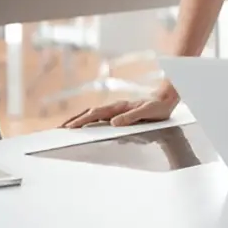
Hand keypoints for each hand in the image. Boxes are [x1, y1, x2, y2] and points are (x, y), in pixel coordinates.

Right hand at [61, 82, 179, 128]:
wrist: (168, 98)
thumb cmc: (159, 107)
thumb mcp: (147, 112)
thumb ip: (131, 117)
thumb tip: (113, 123)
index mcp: (119, 107)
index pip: (96, 114)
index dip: (81, 121)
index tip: (69, 127)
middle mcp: (116, 107)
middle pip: (90, 113)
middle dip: (74, 120)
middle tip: (59, 129)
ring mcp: (117, 109)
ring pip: (94, 114)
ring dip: (80, 119)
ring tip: (67, 127)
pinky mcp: (120, 112)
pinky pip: (101, 116)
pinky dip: (90, 120)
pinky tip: (87, 125)